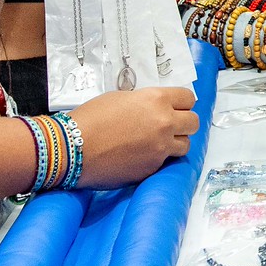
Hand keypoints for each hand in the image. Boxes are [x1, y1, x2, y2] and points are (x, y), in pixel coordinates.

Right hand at [61, 85, 199, 187]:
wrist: (72, 148)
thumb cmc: (90, 119)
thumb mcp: (121, 98)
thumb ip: (145, 102)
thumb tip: (155, 108)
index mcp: (157, 100)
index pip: (188, 98)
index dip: (183, 102)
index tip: (178, 106)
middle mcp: (164, 123)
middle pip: (194, 122)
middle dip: (184, 122)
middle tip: (172, 124)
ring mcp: (160, 148)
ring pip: (185, 145)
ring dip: (175, 142)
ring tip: (158, 142)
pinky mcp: (152, 168)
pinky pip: (165, 161)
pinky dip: (158, 158)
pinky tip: (141, 154)